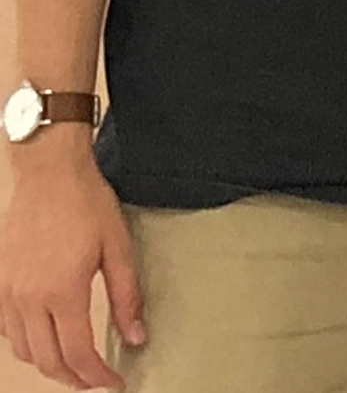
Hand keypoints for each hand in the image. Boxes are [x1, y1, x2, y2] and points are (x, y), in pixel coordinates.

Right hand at [0, 138, 143, 389]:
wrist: (48, 173)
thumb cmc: (86, 205)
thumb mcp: (119, 249)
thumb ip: (126, 298)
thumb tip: (136, 337)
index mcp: (62, 292)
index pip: (78, 354)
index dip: (97, 377)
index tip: (115, 384)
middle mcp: (28, 299)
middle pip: (47, 360)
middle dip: (74, 379)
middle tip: (97, 381)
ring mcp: (8, 292)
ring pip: (22, 349)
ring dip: (48, 364)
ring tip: (75, 365)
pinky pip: (7, 329)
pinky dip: (26, 344)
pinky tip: (46, 339)